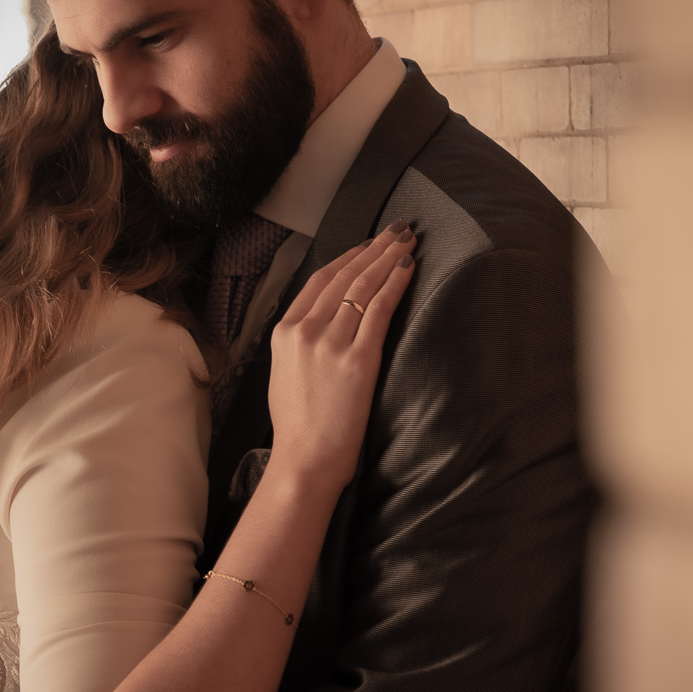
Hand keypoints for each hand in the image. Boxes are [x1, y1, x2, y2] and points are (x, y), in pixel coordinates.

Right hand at [267, 221, 417, 493]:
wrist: (305, 460)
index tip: (368, 245)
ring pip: (363, 287)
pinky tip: (408, 269)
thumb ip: (300, 346)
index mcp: (284, 332)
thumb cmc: (298, 428)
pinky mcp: (358, 359)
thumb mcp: (284, 375)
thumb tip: (321, 327)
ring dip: (388, 259)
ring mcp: (331, 343)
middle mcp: (305, 331)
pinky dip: (395, 284)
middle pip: (345, 276)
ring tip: (407, 241)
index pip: (320, 281)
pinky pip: (380, 309)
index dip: (348, 258)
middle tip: (396, 230)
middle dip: (374, 249)